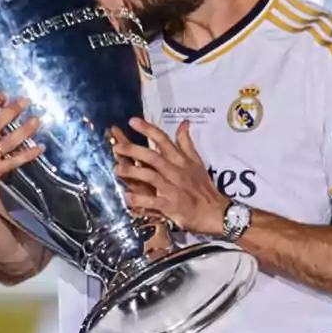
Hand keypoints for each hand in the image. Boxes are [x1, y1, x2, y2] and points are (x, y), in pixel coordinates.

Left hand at [111, 119, 226, 235]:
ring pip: (150, 176)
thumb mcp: (197, 161)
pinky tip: (127, 197)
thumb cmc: (203, 186)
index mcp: (181, 160)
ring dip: (132, 172)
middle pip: (152, 157)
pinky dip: (138, 199)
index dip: (148, 129)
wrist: (214, 211)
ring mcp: (172, 188)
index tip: (132, 121)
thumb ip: (187, 143)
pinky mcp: (171, 205)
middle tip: (117, 146)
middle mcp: (176, 171)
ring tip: (117, 169)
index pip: (163, 140)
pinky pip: (152, 201)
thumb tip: (184, 123)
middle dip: (133, 150)